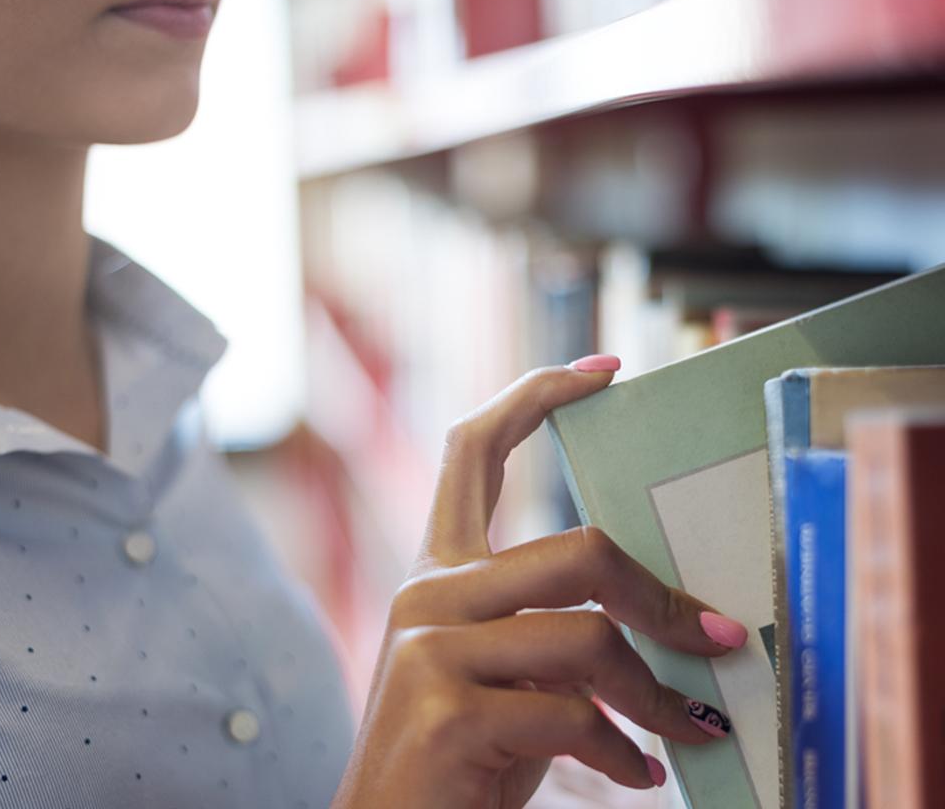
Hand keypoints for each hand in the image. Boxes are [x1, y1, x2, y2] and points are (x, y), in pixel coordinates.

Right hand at [331, 360, 744, 808]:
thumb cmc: (460, 757)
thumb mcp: (504, 673)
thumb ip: (553, 623)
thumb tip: (666, 606)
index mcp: (435, 573)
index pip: (470, 450)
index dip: (533, 396)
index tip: (602, 371)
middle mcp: (425, 595)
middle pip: (572, 551)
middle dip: (657, 597)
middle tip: (714, 636)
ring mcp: (429, 649)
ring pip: (587, 638)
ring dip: (656, 695)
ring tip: (687, 730)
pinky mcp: (447, 710)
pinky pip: (575, 715)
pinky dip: (623, 751)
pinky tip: (632, 774)